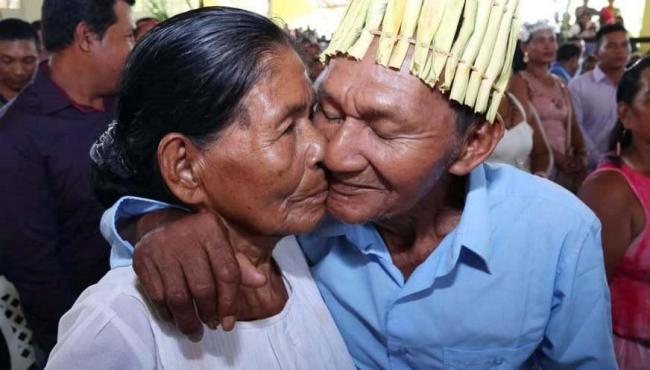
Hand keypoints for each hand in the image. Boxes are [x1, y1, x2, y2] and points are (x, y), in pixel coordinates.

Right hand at [132, 211, 266, 337]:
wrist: (160, 222)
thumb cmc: (199, 238)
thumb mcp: (223, 243)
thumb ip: (240, 265)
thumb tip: (260, 281)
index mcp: (211, 230)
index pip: (227, 273)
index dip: (230, 302)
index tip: (229, 322)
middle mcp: (185, 236)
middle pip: (203, 288)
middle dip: (209, 313)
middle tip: (212, 325)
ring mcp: (161, 249)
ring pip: (178, 296)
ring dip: (188, 320)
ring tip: (195, 330)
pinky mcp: (142, 260)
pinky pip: (157, 296)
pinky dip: (168, 313)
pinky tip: (176, 319)